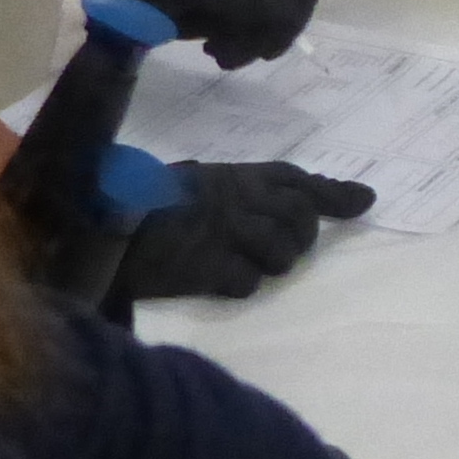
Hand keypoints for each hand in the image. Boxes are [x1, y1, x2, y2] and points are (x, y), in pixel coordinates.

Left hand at [85, 0, 320, 68]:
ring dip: (259, 43)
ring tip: (218, 55)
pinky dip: (252, 46)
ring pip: (291, 16)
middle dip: (273, 29)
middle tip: (235, 54)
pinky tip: (221, 50)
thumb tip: (271, 18)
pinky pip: (276, 30)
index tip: (260, 32)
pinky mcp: (260, 3)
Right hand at [106, 158, 374, 307]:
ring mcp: (224, 230)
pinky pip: (248, 282)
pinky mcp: (206, 265)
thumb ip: (247, 188)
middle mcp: (237, 197)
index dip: (331, 192)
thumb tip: (293, 196)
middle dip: (299, 238)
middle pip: (300, 220)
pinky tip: (215, 279)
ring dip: (271, 264)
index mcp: (231, 174)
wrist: (95, 224)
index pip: (295, 179)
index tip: (363, 202)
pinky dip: (238, 285)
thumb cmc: (142, 202)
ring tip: (241, 263)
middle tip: (279, 249)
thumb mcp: (197, 183)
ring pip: (282, 253)